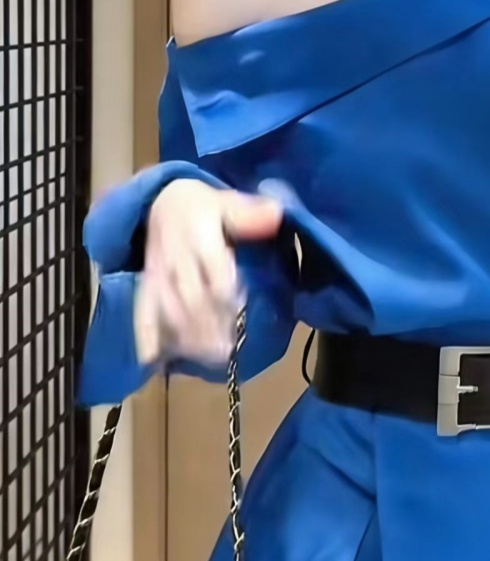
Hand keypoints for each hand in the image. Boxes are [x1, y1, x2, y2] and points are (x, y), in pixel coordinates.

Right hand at [134, 179, 283, 366]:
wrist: (163, 200)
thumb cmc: (204, 207)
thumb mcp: (229, 203)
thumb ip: (251, 214)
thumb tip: (276, 214)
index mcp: (199, 236)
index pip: (213, 270)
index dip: (227, 293)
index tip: (241, 311)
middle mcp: (176, 258)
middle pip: (191, 297)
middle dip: (209, 325)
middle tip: (228, 350)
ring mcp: (158, 273)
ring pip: (169, 308)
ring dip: (187, 335)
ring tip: (209, 358)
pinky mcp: (147, 284)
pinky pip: (142, 309)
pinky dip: (145, 335)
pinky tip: (152, 360)